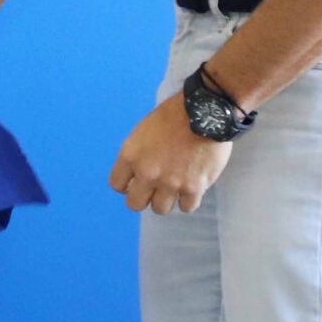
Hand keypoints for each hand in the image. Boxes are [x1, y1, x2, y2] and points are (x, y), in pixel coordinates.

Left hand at [108, 93, 233, 214]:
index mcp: (130, 156)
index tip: (136, 181)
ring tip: (174, 188)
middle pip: (135, 204)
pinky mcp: (194, 188)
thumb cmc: (173, 115)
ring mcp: (170, 183)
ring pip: (160, 209)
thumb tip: (138, 173)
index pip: (117, 184)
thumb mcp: (143, 131)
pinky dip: (188, 200)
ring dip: (166, 200)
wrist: (205, 112)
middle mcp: (147, 174)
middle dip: (143, 198)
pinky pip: (187, 207)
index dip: (126, 185)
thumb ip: (138, 154)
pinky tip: (191, 189)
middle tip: (154, 189)